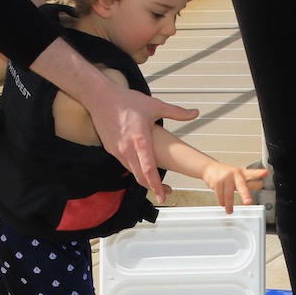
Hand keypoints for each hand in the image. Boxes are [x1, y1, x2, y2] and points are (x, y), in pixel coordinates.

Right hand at [88, 83, 197, 203]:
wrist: (100, 98)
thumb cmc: (127, 101)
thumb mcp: (154, 105)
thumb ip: (176, 112)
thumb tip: (195, 113)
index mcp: (140, 140)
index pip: (149, 170)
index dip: (157, 185)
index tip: (164, 196)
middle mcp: (127, 149)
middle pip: (140, 177)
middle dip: (153, 188)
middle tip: (164, 195)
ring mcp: (117, 151)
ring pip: (132, 172)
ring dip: (143, 180)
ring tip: (155, 184)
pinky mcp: (111, 149)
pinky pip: (125, 164)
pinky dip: (134, 169)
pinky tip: (141, 169)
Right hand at [202, 161, 268, 213]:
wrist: (210, 168)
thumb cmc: (227, 173)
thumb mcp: (239, 176)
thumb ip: (248, 182)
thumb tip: (259, 185)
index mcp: (243, 173)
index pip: (252, 173)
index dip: (259, 173)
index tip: (266, 173)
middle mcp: (235, 174)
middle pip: (241, 186)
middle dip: (245, 195)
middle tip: (248, 202)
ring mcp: (226, 178)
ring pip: (229, 195)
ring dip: (229, 205)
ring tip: (230, 211)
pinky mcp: (218, 182)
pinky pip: (221, 196)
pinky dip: (222, 202)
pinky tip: (223, 204)